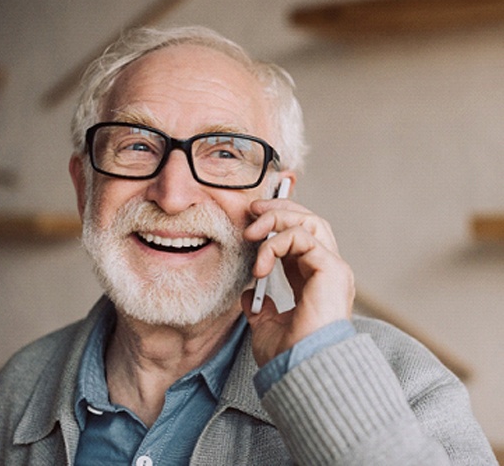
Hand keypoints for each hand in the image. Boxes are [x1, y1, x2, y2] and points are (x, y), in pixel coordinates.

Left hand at [241, 198, 354, 366]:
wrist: (300, 371)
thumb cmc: (289, 355)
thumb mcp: (267, 326)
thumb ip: (261, 307)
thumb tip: (248, 295)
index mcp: (313, 279)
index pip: (300, 237)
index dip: (277, 223)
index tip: (252, 221)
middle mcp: (327, 269)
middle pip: (309, 220)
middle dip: (279, 209)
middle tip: (252, 210)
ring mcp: (332, 267)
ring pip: (309, 221)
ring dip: (276, 219)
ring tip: (252, 233)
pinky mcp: (331, 268)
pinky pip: (302, 237)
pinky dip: (276, 244)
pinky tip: (260, 265)